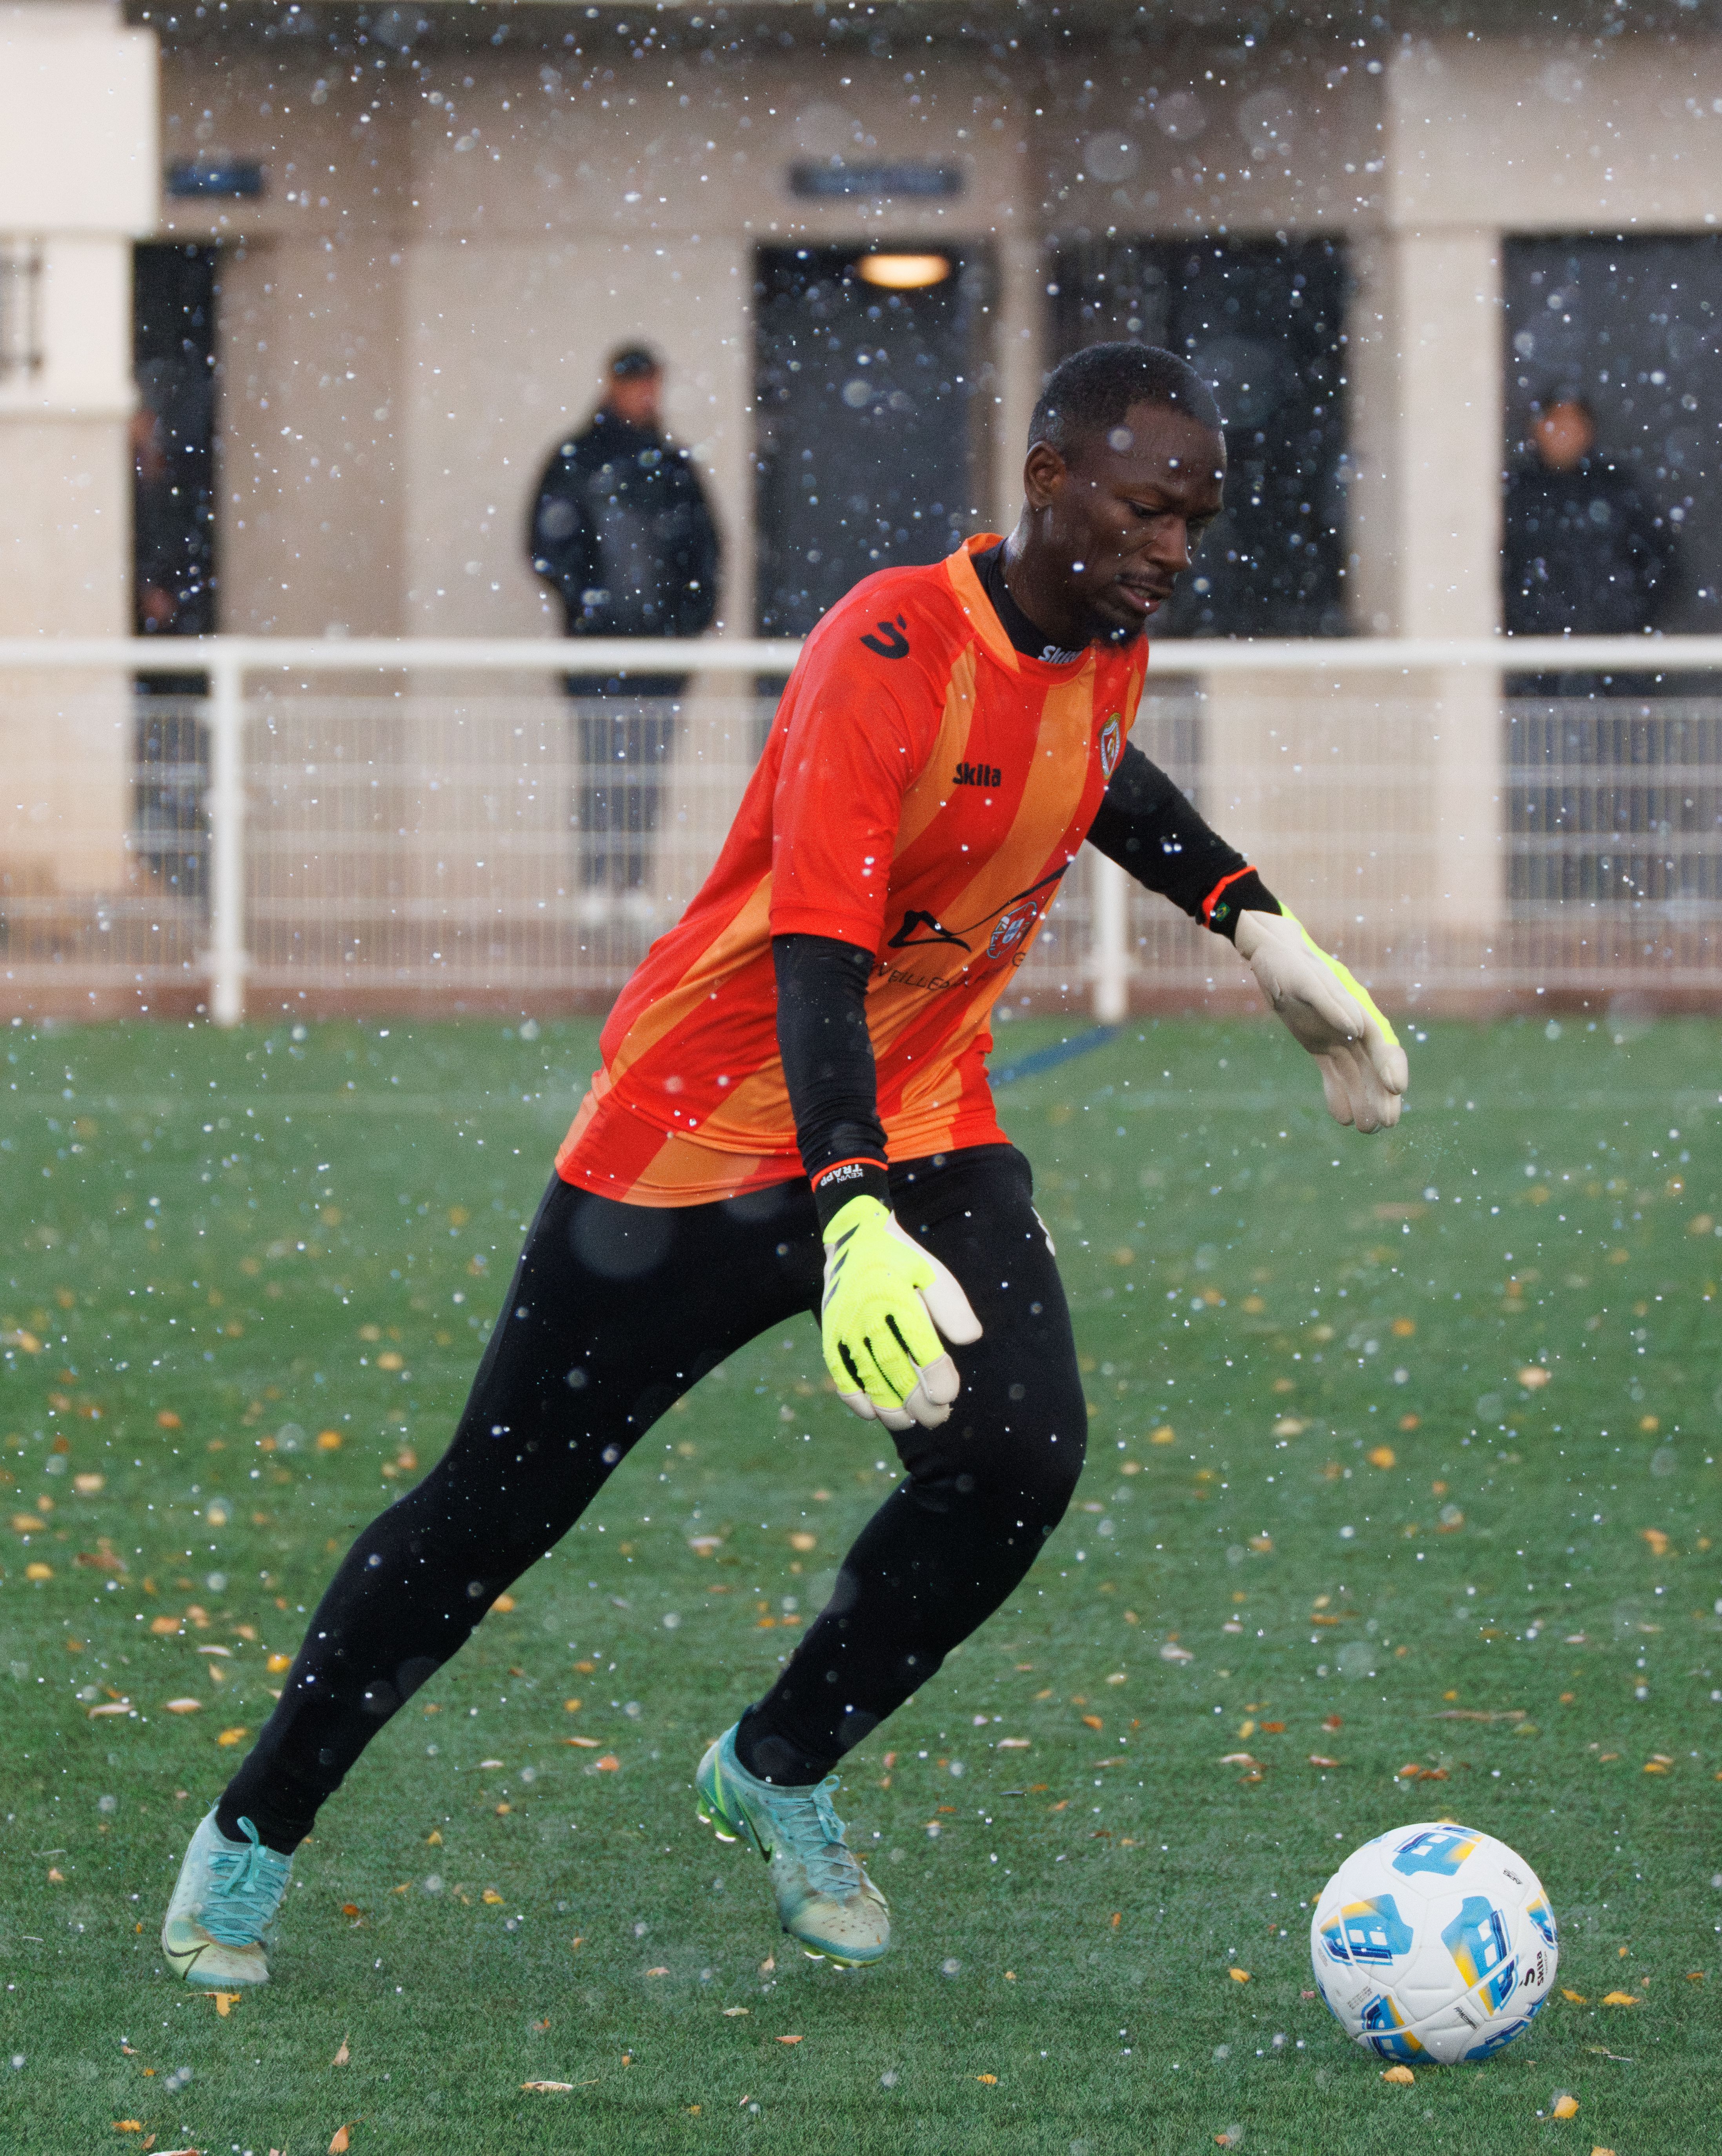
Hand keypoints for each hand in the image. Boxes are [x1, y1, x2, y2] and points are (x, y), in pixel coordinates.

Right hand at [820, 1195, 982, 1430]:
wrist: (853, 1238)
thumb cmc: (902, 1260)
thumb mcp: (932, 1271)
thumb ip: (951, 1305)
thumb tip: (970, 1339)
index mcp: (896, 1297)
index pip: (921, 1348)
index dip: (937, 1378)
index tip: (949, 1395)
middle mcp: (867, 1315)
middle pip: (896, 1371)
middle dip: (920, 1403)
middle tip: (939, 1418)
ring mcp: (845, 1330)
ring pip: (869, 1381)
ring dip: (891, 1409)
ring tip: (912, 1422)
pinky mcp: (831, 1338)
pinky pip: (841, 1378)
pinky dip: (857, 1400)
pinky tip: (876, 1413)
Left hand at [1234, 909, 1407, 1132]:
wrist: (1273, 959)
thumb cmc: (1290, 966)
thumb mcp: (1306, 982)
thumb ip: (1331, 1004)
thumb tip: (1356, 1027)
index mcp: (1357, 1010)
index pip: (1381, 1043)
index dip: (1390, 1066)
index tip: (1397, 1090)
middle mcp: (1352, 1027)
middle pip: (1374, 1066)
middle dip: (1382, 1094)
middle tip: (1387, 1123)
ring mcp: (1337, 1037)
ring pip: (1356, 1074)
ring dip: (1363, 1100)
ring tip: (1367, 1129)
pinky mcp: (1320, 1045)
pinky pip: (1333, 1073)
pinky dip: (1338, 1094)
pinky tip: (1342, 1117)